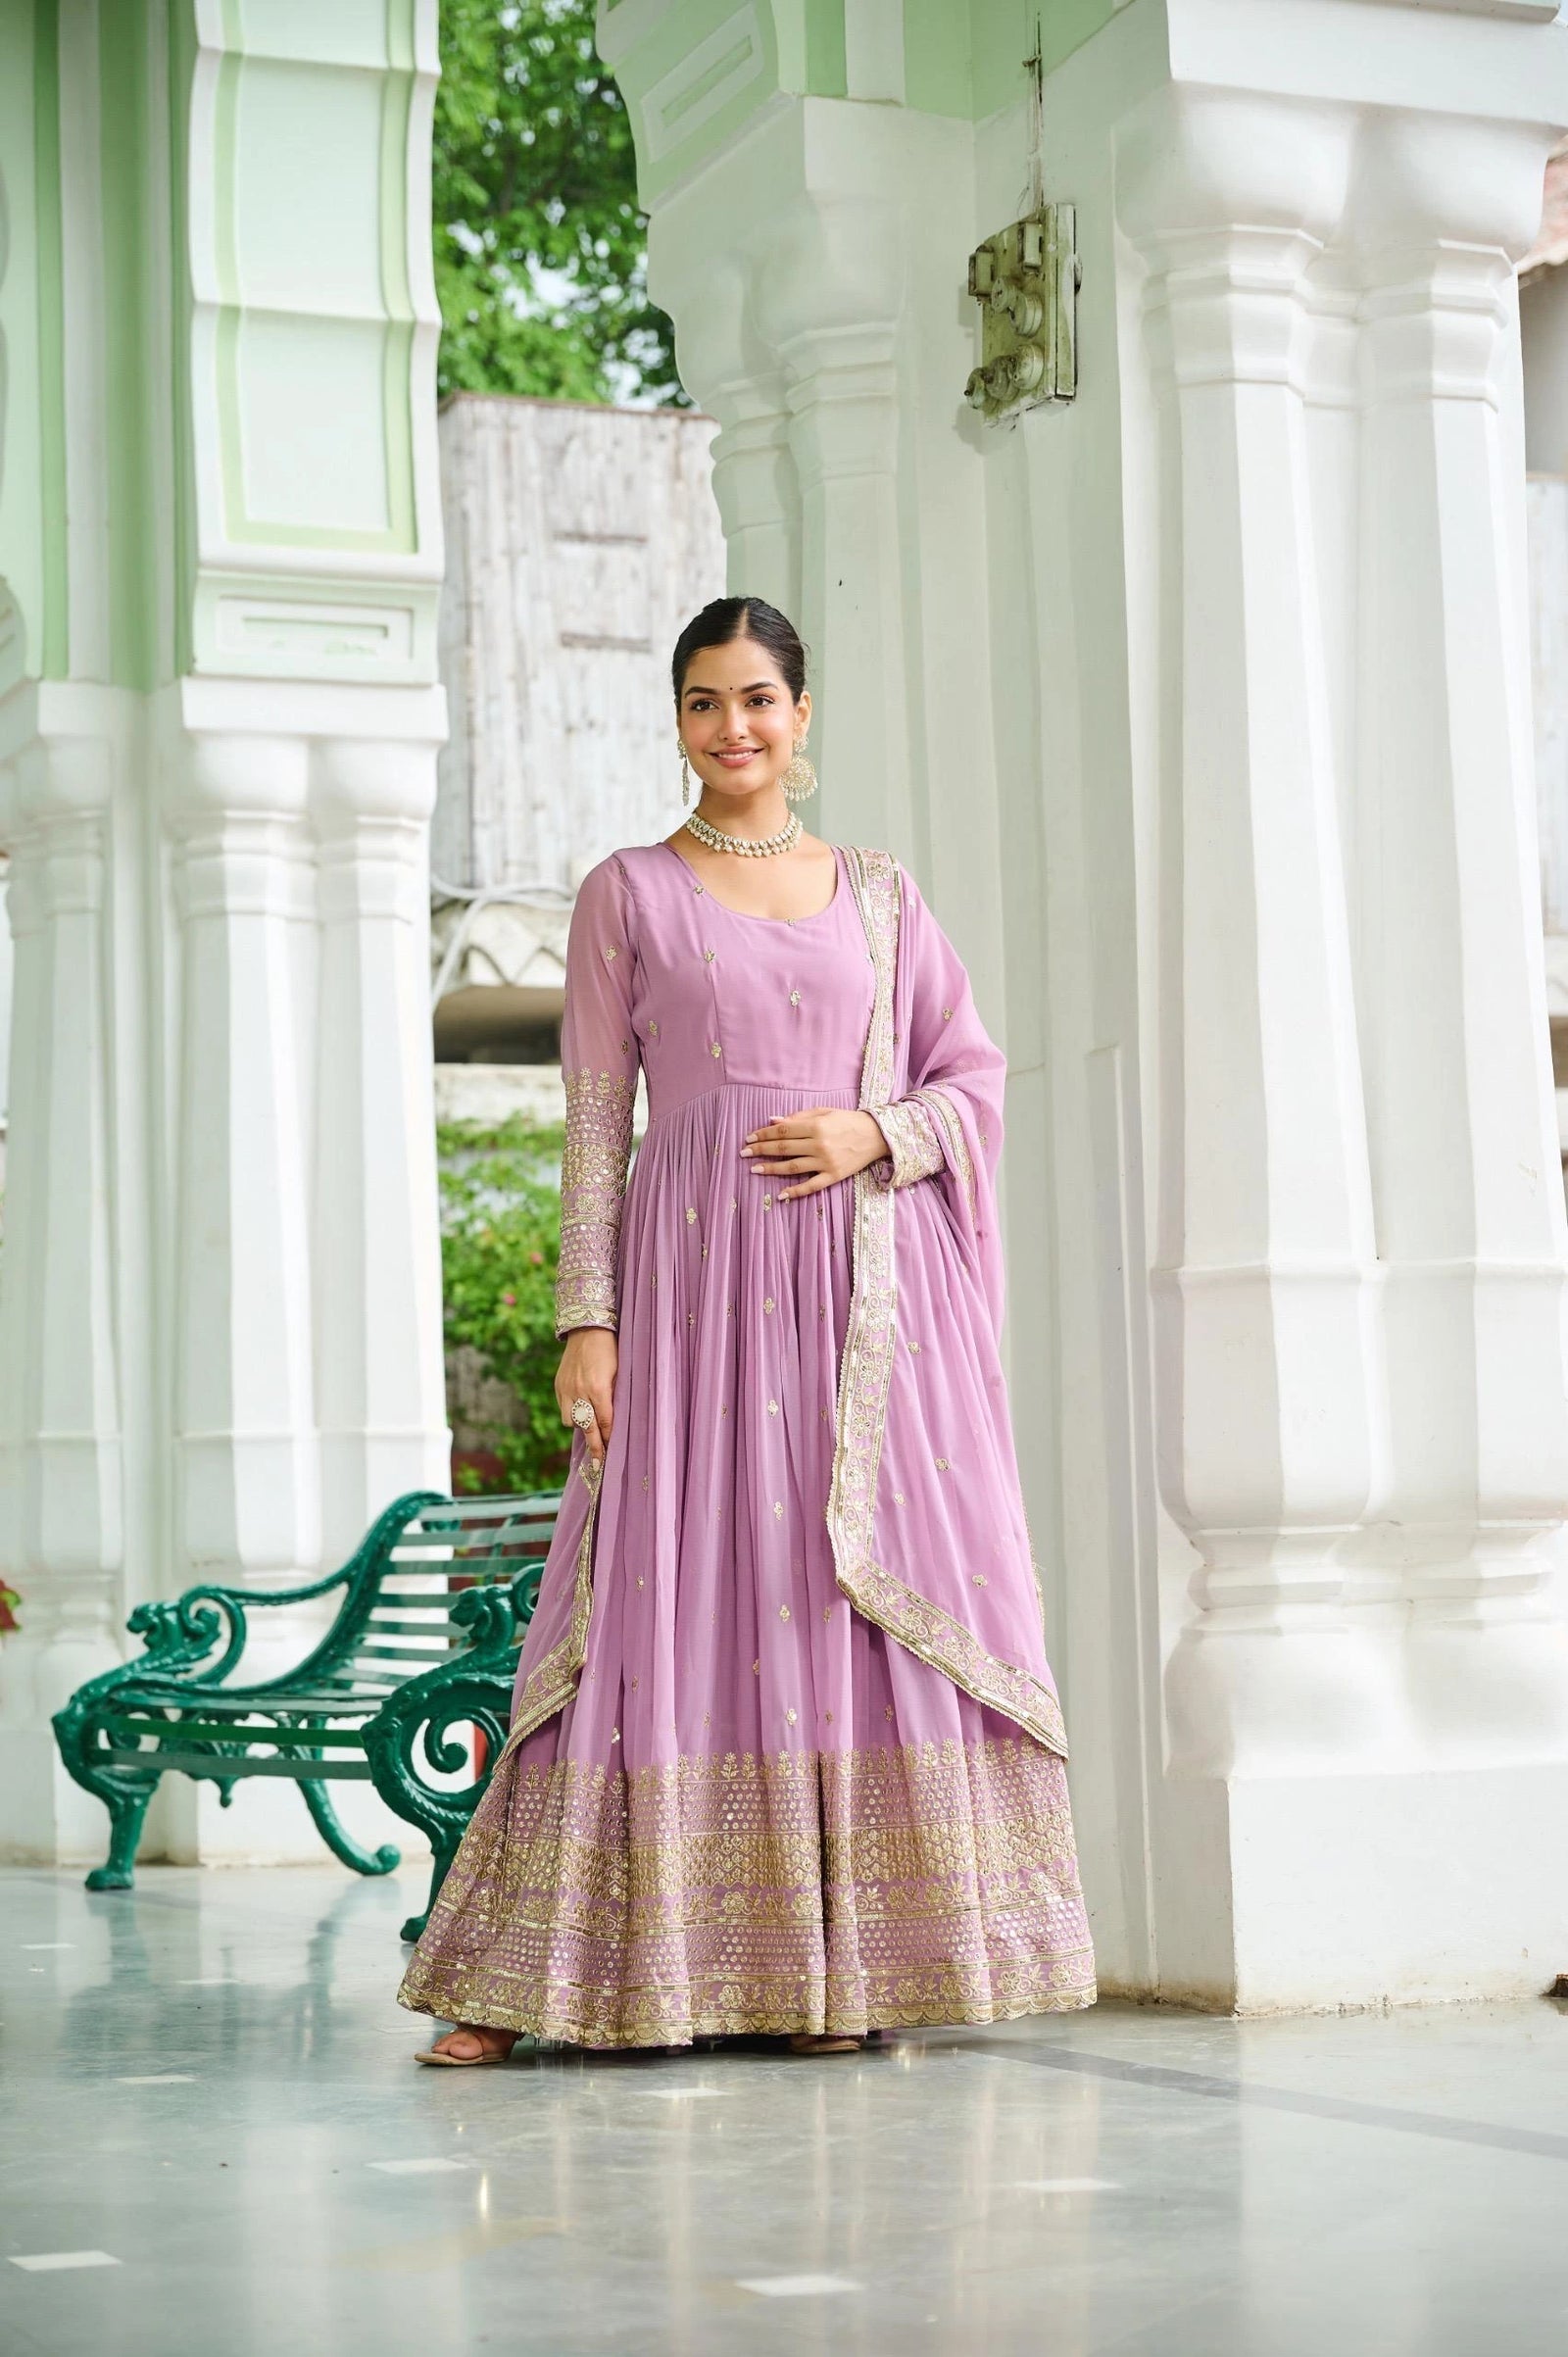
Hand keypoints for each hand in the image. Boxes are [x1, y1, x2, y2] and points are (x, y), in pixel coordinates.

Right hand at [555, 1327, 617, 1465]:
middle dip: (594, 1447)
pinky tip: (581, 1411)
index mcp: (598, 1389)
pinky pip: (563, 1409)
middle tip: (598, 1465)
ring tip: (591, 1428)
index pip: (605, 1422)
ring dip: (582, 1426)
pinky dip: (572, 1413)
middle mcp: (580, 1392)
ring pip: (571, 1421)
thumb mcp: (619, 1372)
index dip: (610, 1439)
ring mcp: (566, 1389)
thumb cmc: (610, 1350)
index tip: (613, 1453)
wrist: (586, 1328)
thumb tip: (615, 1421)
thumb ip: (615, 1397)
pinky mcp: (558, 1386)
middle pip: (587, 1428)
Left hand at [740, 1107, 890, 1199]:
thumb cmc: (848, 1121)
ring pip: (792, 1167)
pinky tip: (781, 1194)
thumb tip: (773, 1121)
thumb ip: (798, 1117)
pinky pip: (811, 1186)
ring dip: (771, 1169)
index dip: (763, 1135)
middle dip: (760, 1150)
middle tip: (743, 1153)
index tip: (748, 1138)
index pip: (782, 1131)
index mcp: (815, 1126)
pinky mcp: (833, 1176)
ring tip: (754, 1170)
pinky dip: (796, 1191)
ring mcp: (825, 1162)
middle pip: (783, 1149)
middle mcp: (819, 1144)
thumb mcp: (824, 1112)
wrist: (876, 1136)